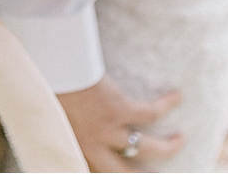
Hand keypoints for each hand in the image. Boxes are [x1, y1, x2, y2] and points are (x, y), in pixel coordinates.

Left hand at [56, 76, 183, 171]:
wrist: (47, 62)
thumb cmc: (50, 79)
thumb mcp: (56, 108)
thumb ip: (70, 121)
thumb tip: (81, 118)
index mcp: (74, 145)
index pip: (95, 170)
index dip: (117, 172)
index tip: (129, 169)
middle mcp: (91, 144)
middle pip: (126, 172)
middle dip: (147, 175)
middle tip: (161, 173)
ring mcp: (106, 129)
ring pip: (148, 148)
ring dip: (168, 146)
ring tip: (179, 139)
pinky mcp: (118, 109)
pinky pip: (152, 113)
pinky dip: (168, 104)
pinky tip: (177, 97)